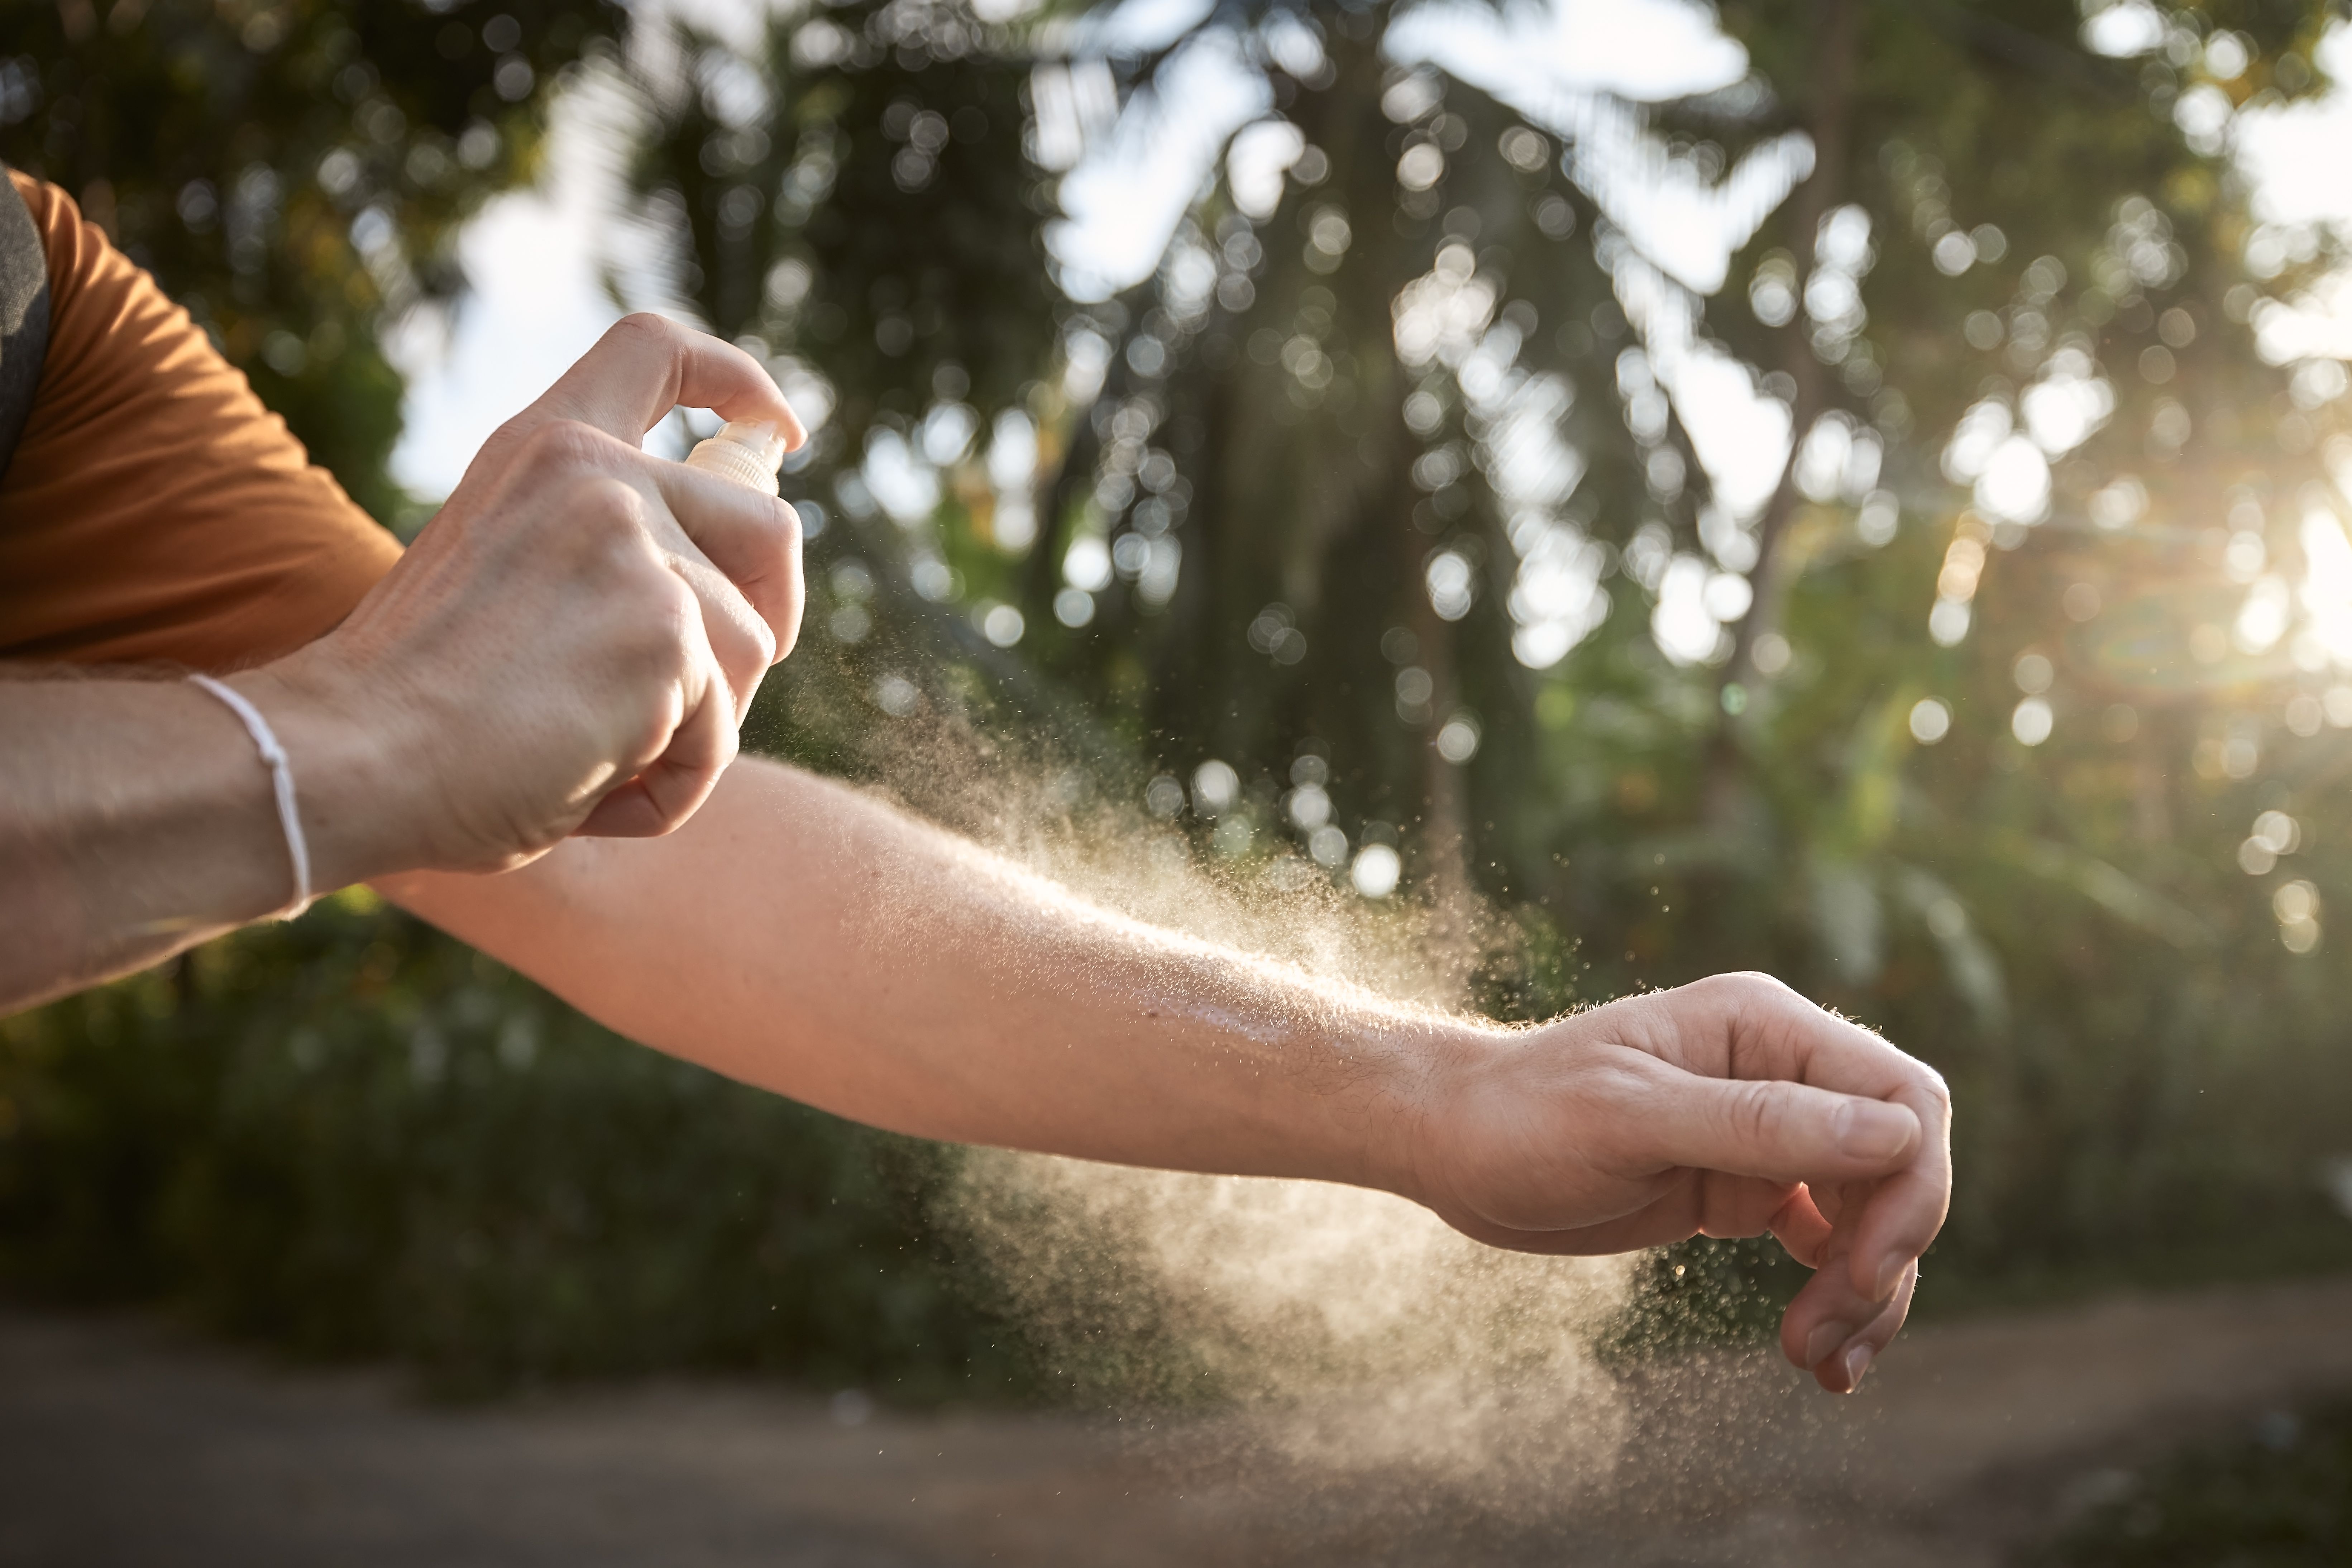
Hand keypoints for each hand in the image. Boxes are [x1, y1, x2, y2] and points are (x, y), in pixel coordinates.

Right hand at [238, 314, 806, 882]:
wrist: (351, 757)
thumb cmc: (415, 701)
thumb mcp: (508, 571)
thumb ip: (597, 548)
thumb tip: (720, 583)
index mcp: (546, 448)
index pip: (655, 350)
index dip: (739, 384)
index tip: (775, 430)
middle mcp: (600, 478)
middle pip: (769, 528)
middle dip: (771, 614)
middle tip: (716, 688)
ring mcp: (641, 551)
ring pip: (751, 650)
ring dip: (695, 727)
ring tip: (590, 757)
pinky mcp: (669, 637)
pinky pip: (720, 735)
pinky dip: (669, 786)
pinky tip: (586, 791)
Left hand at [1410, 972, 1950, 1392]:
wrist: (1454, 1146)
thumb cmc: (1523, 1115)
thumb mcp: (1629, 1116)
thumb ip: (1757, 1123)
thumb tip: (1897, 1137)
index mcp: (1766, 1027)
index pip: (1903, 1099)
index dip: (1911, 1187)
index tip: (1866, 1271)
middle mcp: (1782, 1073)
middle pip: (1900, 1165)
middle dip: (1887, 1255)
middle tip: (1831, 1335)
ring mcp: (1768, 1134)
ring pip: (1873, 1215)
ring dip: (1867, 1294)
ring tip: (1821, 1363)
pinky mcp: (1747, 1190)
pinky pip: (1829, 1244)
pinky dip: (1837, 1298)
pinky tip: (1820, 1355)